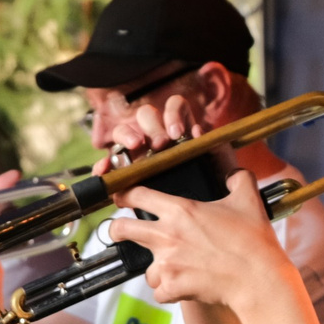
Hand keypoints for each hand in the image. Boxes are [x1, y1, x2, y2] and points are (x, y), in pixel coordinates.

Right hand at [95, 95, 237, 180]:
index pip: (174, 106)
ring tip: (135, 145)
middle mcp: (156, 136)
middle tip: (160, 143)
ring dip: (127, 135)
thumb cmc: (212, 187)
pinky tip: (105, 170)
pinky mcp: (122, 172)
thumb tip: (198, 131)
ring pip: (123, 131)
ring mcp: (137, 152)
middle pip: (146, 114)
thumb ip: (217, 148)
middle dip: (152, 126)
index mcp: (180, 129)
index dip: (173, 113)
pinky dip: (104, 164)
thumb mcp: (219, 168)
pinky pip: (107, 163)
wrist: (202, 216)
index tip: (178, 132)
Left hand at [106, 170, 290, 311]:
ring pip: (144, 268)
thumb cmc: (253, 240)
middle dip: (116, 230)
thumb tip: (235, 174)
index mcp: (180, 211)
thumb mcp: (248, 200)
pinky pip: (159, 293)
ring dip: (157, 270)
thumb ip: (238, 180)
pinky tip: (183, 288)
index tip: (121, 196)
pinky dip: (169, 292)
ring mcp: (167, 263)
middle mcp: (166, 235)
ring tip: (176, 270)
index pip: (137, 194)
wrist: (258, 278)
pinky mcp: (172, 287)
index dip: (124, 194)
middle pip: (121, 229)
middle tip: (120, 231)